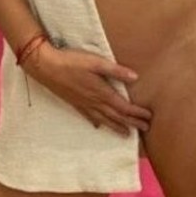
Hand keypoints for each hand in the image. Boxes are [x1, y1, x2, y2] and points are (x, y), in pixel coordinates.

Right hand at [25, 45, 152, 136]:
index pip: (124, 107)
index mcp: (102, 93)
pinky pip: (89, 116)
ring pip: (104, 120)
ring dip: (117, 127)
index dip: (137, 113)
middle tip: (144, 129)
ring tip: (126, 134)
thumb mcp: (96, 62)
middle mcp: (94, 102)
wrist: (46, 66)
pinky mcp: (74, 102)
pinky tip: (98, 126)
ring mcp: (83, 104)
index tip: (149, 117)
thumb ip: (116, 71)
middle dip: (131, 123)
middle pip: (116, 116)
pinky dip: (97, 122)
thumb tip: (135, 77)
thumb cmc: (72, 62)